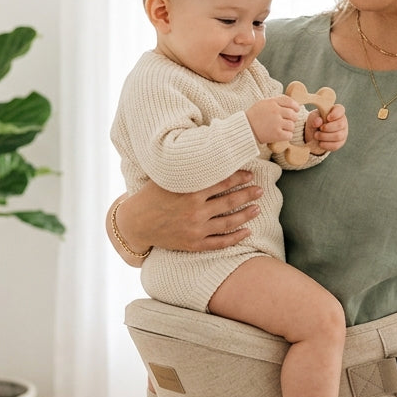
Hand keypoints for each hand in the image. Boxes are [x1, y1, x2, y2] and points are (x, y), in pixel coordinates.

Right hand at [118, 170, 261, 253]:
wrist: (136, 223)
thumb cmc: (151, 195)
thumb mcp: (167, 178)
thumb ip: (188, 170)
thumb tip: (207, 152)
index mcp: (189, 192)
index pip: (222, 181)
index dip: (239, 177)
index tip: (250, 174)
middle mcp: (194, 211)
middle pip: (229, 202)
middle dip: (247, 194)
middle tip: (260, 190)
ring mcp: (195, 229)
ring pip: (228, 222)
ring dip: (246, 215)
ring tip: (257, 208)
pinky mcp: (193, 244)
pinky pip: (220, 242)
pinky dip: (235, 238)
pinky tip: (247, 231)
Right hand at [246, 96, 300, 143]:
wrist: (243, 129)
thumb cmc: (252, 117)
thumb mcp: (262, 104)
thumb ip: (275, 102)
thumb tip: (289, 104)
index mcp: (272, 102)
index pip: (289, 101)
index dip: (295, 106)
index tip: (296, 110)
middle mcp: (275, 111)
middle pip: (293, 114)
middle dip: (292, 118)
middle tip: (287, 121)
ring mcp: (276, 123)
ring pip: (292, 125)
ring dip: (289, 128)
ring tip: (282, 129)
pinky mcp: (276, 134)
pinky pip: (289, 135)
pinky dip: (287, 136)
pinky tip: (281, 135)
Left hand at [305, 102, 346, 152]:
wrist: (314, 133)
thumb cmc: (316, 121)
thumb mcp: (313, 117)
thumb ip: (315, 118)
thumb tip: (318, 122)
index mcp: (337, 111)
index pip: (340, 110)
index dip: (335, 114)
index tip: (327, 118)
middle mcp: (342, 121)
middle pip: (340, 125)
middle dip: (327, 128)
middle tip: (319, 129)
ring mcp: (343, 132)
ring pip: (338, 136)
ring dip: (325, 136)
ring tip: (316, 135)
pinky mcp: (340, 142)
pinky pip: (336, 145)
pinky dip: (326, 145)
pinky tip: (320, 143)